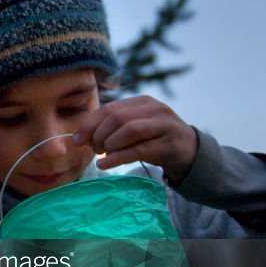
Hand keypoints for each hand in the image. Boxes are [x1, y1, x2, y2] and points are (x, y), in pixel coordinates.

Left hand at [72, 95, 198, 182]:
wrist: (189, 151)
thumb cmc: (153, 139)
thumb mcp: (133, 127)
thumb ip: (110, 128)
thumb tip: (79, 137)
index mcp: (142, 101)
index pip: (110, 108)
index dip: (90, 124)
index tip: (77, 139)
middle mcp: (154, 109)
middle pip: (117, 118)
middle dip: (99, 135)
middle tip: (93, 150)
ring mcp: (164, 125)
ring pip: (129, 130)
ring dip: (109, 144)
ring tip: (101, 155)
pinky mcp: (168, 145)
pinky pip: (138, 150)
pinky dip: (117, 158)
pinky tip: (105, 164)